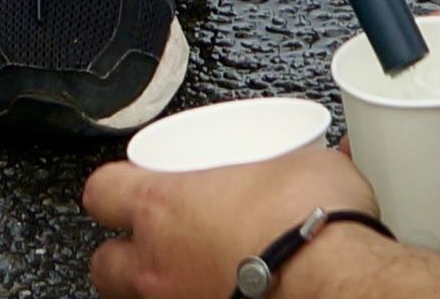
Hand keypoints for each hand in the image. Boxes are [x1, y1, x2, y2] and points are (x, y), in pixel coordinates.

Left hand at [82, 141, 374, 298]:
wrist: (337, 284)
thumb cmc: (311, 225)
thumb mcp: (305, 167)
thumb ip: (300, 162)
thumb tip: (329, 155)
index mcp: (165, 208)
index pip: (102, 191)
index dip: (115, 188)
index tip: (134, 185)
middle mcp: (158, 267)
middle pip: (104, 263)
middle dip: (122, 255)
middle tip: (155, 243)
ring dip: (157, 287)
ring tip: (189, 277)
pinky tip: (221, 295)